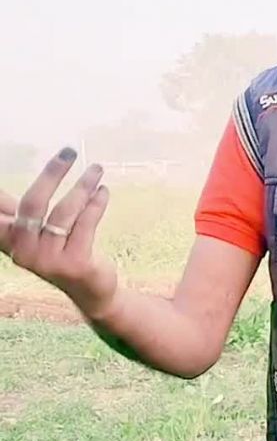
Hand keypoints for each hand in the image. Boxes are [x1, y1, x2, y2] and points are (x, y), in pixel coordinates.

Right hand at [0, 146, 118, 318]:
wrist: (89, 290)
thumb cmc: (57, 250)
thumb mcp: (31, 228)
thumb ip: (11, 207)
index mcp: (9, 239)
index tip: (13, 179)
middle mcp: (23, 251)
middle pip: (32, 204)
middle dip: (52, 173)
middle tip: (69, 151)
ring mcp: (47, 260)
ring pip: (64, 212)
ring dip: (82, 186)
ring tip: (97, 169)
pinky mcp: (73, 264)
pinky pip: (85, 224)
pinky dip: (96, 204)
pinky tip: (103, 191)